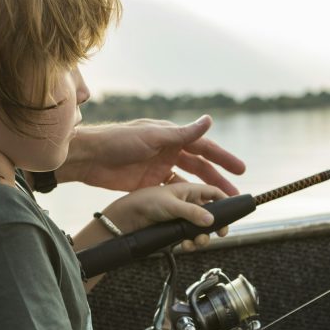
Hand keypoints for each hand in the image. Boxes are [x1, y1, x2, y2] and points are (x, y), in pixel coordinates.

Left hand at [58, 115, 245, 194]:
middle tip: (236, 194)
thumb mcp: (153, 137)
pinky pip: (172, 191)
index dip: (223, 158)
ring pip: (188, 181)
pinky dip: (185, 199)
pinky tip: (194, 209)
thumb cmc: (117, 141)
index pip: (204, 147)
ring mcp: (158, 167)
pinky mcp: (148, 183)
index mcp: (171, 136)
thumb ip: (182, 133)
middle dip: (219, 180)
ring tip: (219, 206)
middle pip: (200, 167)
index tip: (241, 169)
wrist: (88, 159)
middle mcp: (168, 150)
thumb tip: (209, 120)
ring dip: (204, 192)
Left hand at [103, 183, 228, 250]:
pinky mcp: (170, 227)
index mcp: (186, 186)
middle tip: (220, 233)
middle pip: (208, 211)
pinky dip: (189, 241)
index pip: (212, 190)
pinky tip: (185, 245)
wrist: (122, 219)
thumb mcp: (170, 203)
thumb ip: (192, 212)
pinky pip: (186, 234)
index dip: (225, 200)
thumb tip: (211, 221)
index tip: (234, 212)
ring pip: (198, 225)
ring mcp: (177, 214)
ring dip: (202, 235)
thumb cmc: (142, 200)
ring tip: (198, 242)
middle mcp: (183, 199)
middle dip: (215, 224)